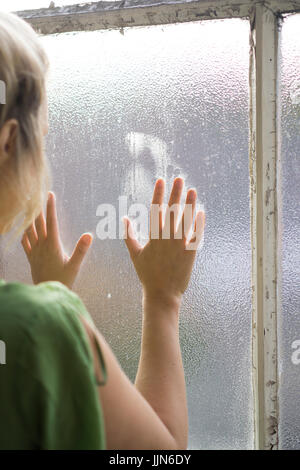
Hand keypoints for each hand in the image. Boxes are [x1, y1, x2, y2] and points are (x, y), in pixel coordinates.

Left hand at [21, 192, 92, 288]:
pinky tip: (23, 227)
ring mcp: (35, 251)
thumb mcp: (75, 265)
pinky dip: (23, 231)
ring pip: (29, 230)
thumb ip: (81, 249)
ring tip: (28, 206)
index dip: (50, 207)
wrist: (48, 294)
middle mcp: (42, 245)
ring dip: (29, 217)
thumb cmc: (63, 281)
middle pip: (38, 222)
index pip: (51, 221)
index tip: (50, 194)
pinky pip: (25, 241)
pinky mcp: (31, 257)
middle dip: (38, 207)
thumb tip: (89, 235)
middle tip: (37, 193)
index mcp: (52, 245)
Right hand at [123, 178, 204, 304]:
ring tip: (192, 190)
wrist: (162, 294)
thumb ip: (129, 235)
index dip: (158, 194)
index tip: (161, 180)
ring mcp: (179, 244)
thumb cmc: (147, 274)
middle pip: (172, 210)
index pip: (155, 210)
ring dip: (189, 204)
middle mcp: (167, 238)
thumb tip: (124, 219)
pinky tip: (201, 211)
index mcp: (153, 237)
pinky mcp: (190, 252)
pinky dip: (198, 223)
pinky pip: (196, 234)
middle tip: (179, 178)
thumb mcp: (134, 254)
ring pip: (185, 220)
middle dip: (175, 193)